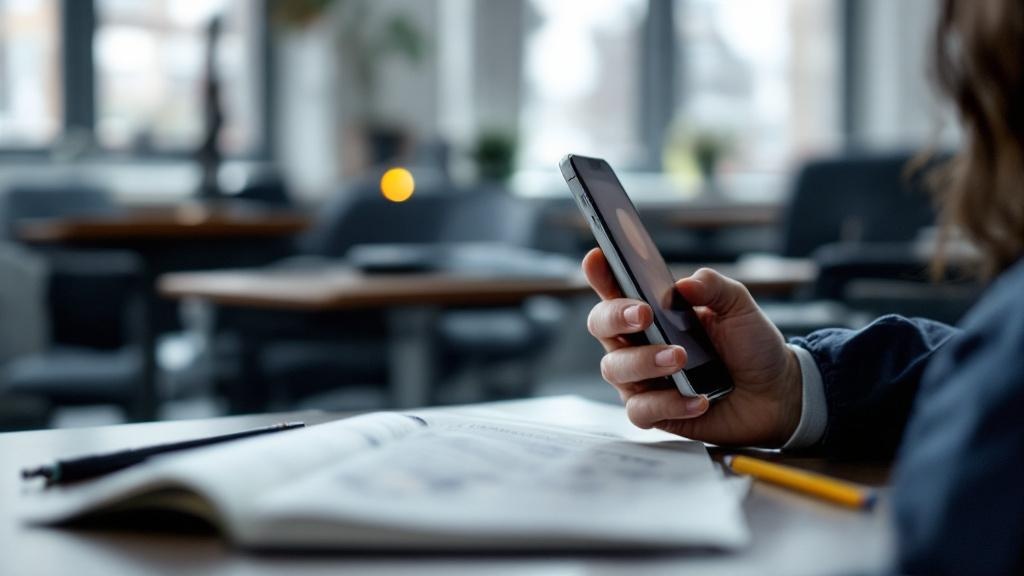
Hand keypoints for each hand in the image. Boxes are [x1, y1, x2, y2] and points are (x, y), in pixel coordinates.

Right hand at [583, 248, 802, 446]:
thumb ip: (713, 286)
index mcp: (651, 310)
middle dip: (616, 316)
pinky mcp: (655, 412)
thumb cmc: (750, 345)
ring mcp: (642, 378)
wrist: (775, 393)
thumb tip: (685, 284)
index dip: (600, 273)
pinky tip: (698, 399)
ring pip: (615, 369)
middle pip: (601, 325)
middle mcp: (637, 343)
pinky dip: (669, 403)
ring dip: (644, 361)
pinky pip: (641, 410)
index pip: (615, 288)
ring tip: (681, 358)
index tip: (597, 257)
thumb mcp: (739, 306)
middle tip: (644, 314)